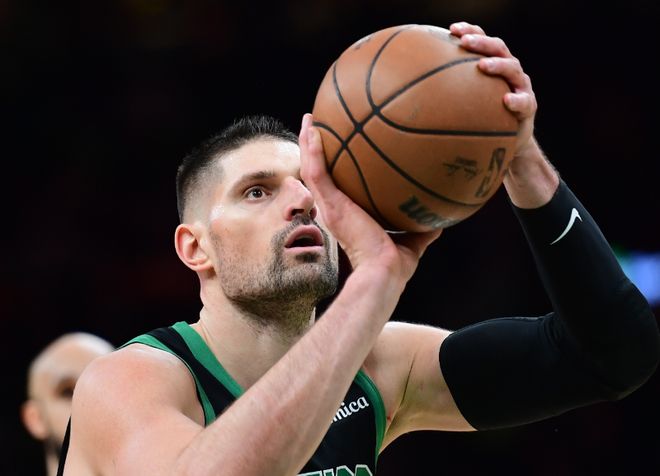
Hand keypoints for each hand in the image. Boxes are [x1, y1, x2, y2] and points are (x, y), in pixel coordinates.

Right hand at [299, 113, 441, 282]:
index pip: (336, 190)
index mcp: (348, 217)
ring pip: (311, 169)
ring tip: (308, 120)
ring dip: (308, 143)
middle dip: (316, 151)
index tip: (337, 153)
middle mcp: (334, 210)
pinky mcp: (330, 205)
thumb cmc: (394, 265)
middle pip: (319, 175)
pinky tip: (313, 129)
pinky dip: (313, 150)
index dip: (334, 172)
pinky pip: (317, 172)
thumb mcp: (413, 241)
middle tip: (316, 127)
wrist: (384, 271)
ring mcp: (329, 207)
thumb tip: (439, 216)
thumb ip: (422, 228)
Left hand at [449, 21, 536, 159]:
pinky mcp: (529, 106)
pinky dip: (516, 100)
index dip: (470, 31)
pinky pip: (524, 102)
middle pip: (498, 48)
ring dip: (498, 65)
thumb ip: (450, 91)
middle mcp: (509, 70)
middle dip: (481, 42)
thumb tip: (411, 92)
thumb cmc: (484, 115)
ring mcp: (521, 86)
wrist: (510, 139)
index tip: (452, 29)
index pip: (483, 40)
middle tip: (465, 42)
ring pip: (513, 69)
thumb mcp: (466, 101)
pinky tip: (506, 101)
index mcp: (494, 63)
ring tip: (482, 66)